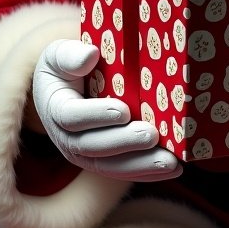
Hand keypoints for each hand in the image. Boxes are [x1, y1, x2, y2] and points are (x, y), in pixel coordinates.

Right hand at [32, 39, 181, 181]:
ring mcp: (85, 154)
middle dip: (124, 143)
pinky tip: (173, 170)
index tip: (123, 111)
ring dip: (141, 165)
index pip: (72, 116)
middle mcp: (66, 138)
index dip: (97, 115)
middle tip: (151, 136)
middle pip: (93, 147)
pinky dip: (148, 172)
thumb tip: (90, 56)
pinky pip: (124, 171)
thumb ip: (70, 55)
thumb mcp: (60, 54)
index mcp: (55, 108)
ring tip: (170, 162)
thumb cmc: (67, 66)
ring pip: (111, 166)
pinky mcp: (103, 161)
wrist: (66, 88)